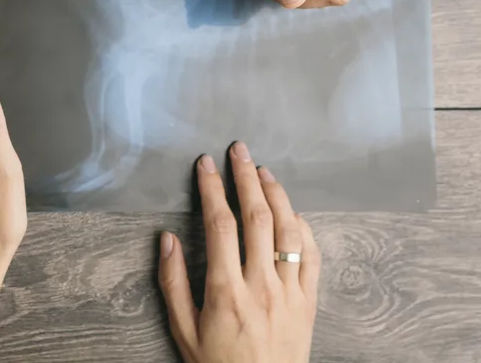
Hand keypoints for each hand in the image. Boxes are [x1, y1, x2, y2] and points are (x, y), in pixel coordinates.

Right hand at [159, 143, 320, 362]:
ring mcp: (290, 293)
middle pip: (257, 217)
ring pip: (289, 231)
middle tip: (238, 150)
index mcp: (226, 290)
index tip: (205, 164)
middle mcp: (262, 286)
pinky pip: (312, 257)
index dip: (212, 189)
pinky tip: (292, 213)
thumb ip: (173, 283)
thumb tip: (167, 239)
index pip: (220, 225)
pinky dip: (304, 229)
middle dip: (245, 178)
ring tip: (263, 171)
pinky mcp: (309, 303)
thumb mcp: (183, 331)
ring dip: (277, 195)